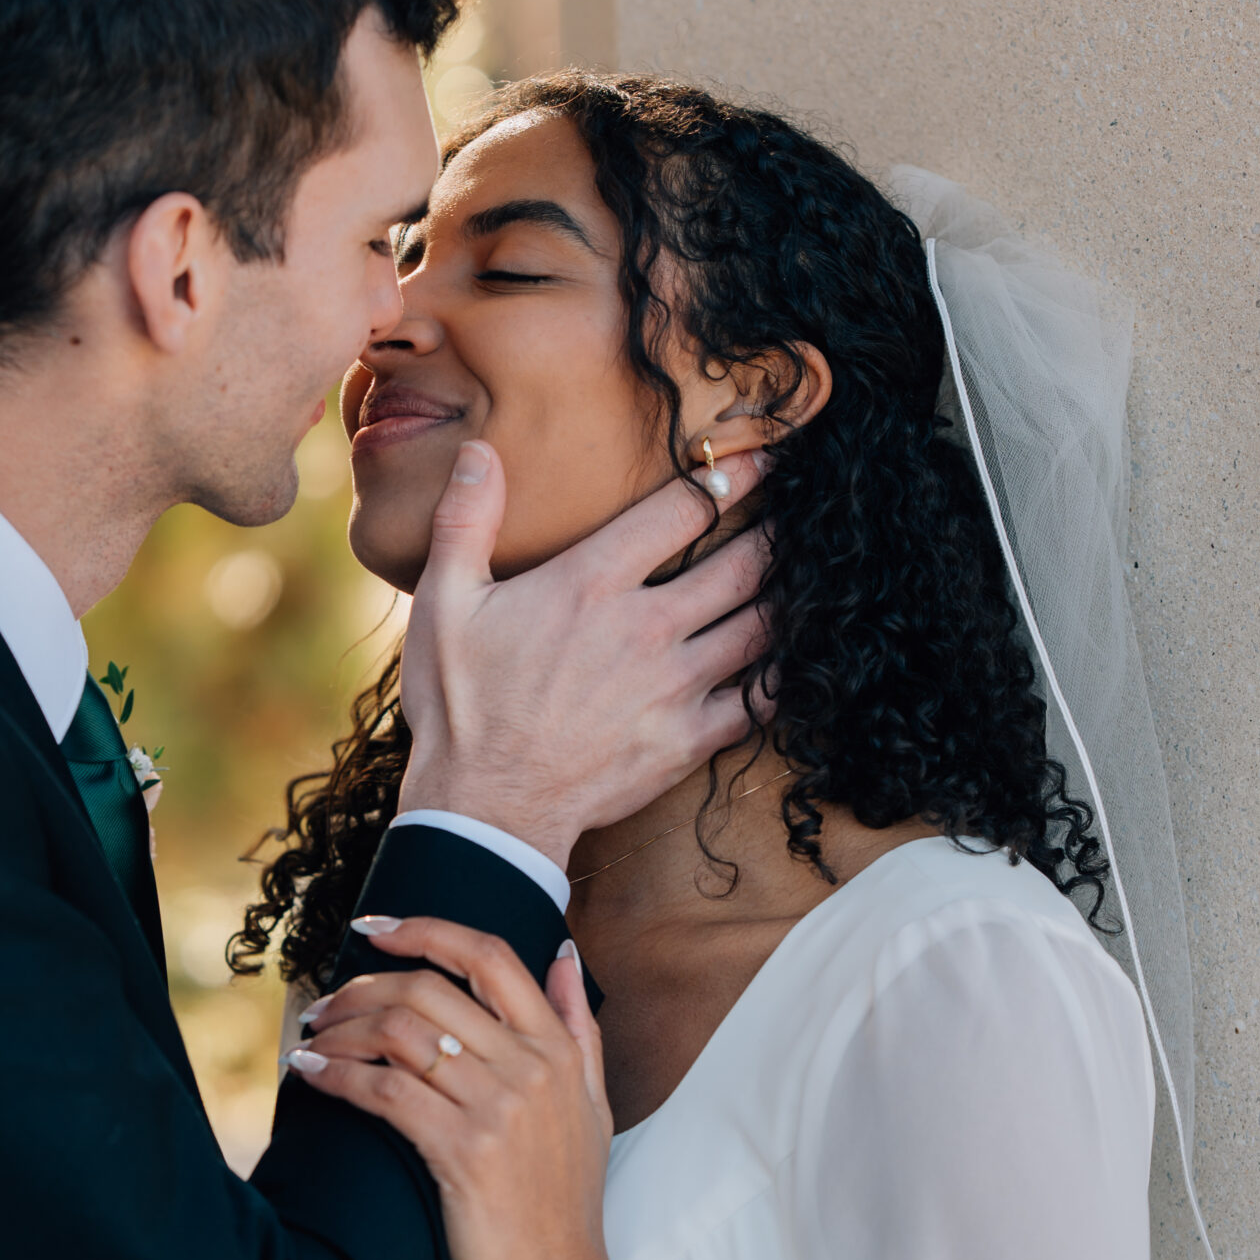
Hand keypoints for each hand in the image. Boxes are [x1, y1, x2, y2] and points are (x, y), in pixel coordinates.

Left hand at [286, 918, 627, 1259]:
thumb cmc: (566, 1207)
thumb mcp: (593, 1108)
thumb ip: (578, 1028)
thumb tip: (561, 955)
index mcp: (558, 1051)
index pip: (489, 956)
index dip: (426, 929)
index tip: (375, 928)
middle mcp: (531, 1069)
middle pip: (430, 990)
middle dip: (363, 986)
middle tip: (324, 1004)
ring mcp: (498, 1109)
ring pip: (400, 1033)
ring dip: (341, 1029)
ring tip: (312, 1039)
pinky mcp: (462, 1153)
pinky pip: (384, 1090)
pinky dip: (337, 1075)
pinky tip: (310, 1074)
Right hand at [397, 444, 771, 873]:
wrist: (485, 806)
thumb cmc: (462, 706)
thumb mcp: (444, 603)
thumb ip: (466, 521)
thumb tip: (482, 453)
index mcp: (591, 584)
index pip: (681, 512)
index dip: (731, 477)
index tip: (764, 459)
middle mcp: (645, 627)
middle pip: (741, 566)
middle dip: (780, 534)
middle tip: (807, 515)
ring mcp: (674, 686)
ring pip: (761, 629)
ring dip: (790, 599)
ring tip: (815, 578)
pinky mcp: (688, 740)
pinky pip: (759, 702)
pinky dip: (785, 677)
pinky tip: (796, 661)